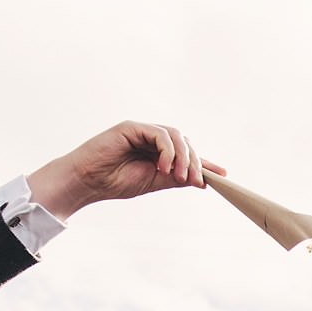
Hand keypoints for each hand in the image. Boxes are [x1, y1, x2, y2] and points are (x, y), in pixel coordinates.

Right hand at [27, 121, 225, 220]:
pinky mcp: (132, 127)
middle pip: (185, 142)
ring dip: (184, 157)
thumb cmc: (116, 182)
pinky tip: (164, 168)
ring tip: (180, 176)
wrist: (88, 183)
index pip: (186, 153)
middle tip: (196, 182)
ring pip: (176, 136)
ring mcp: (142, 131)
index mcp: (157, 151)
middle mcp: (151, 138)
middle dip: (195, 162)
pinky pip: (159, 134)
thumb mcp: (154, 182)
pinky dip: (167, 151)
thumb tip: (203, 180)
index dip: (204, 163)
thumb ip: (176, 178)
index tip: (223, 175)